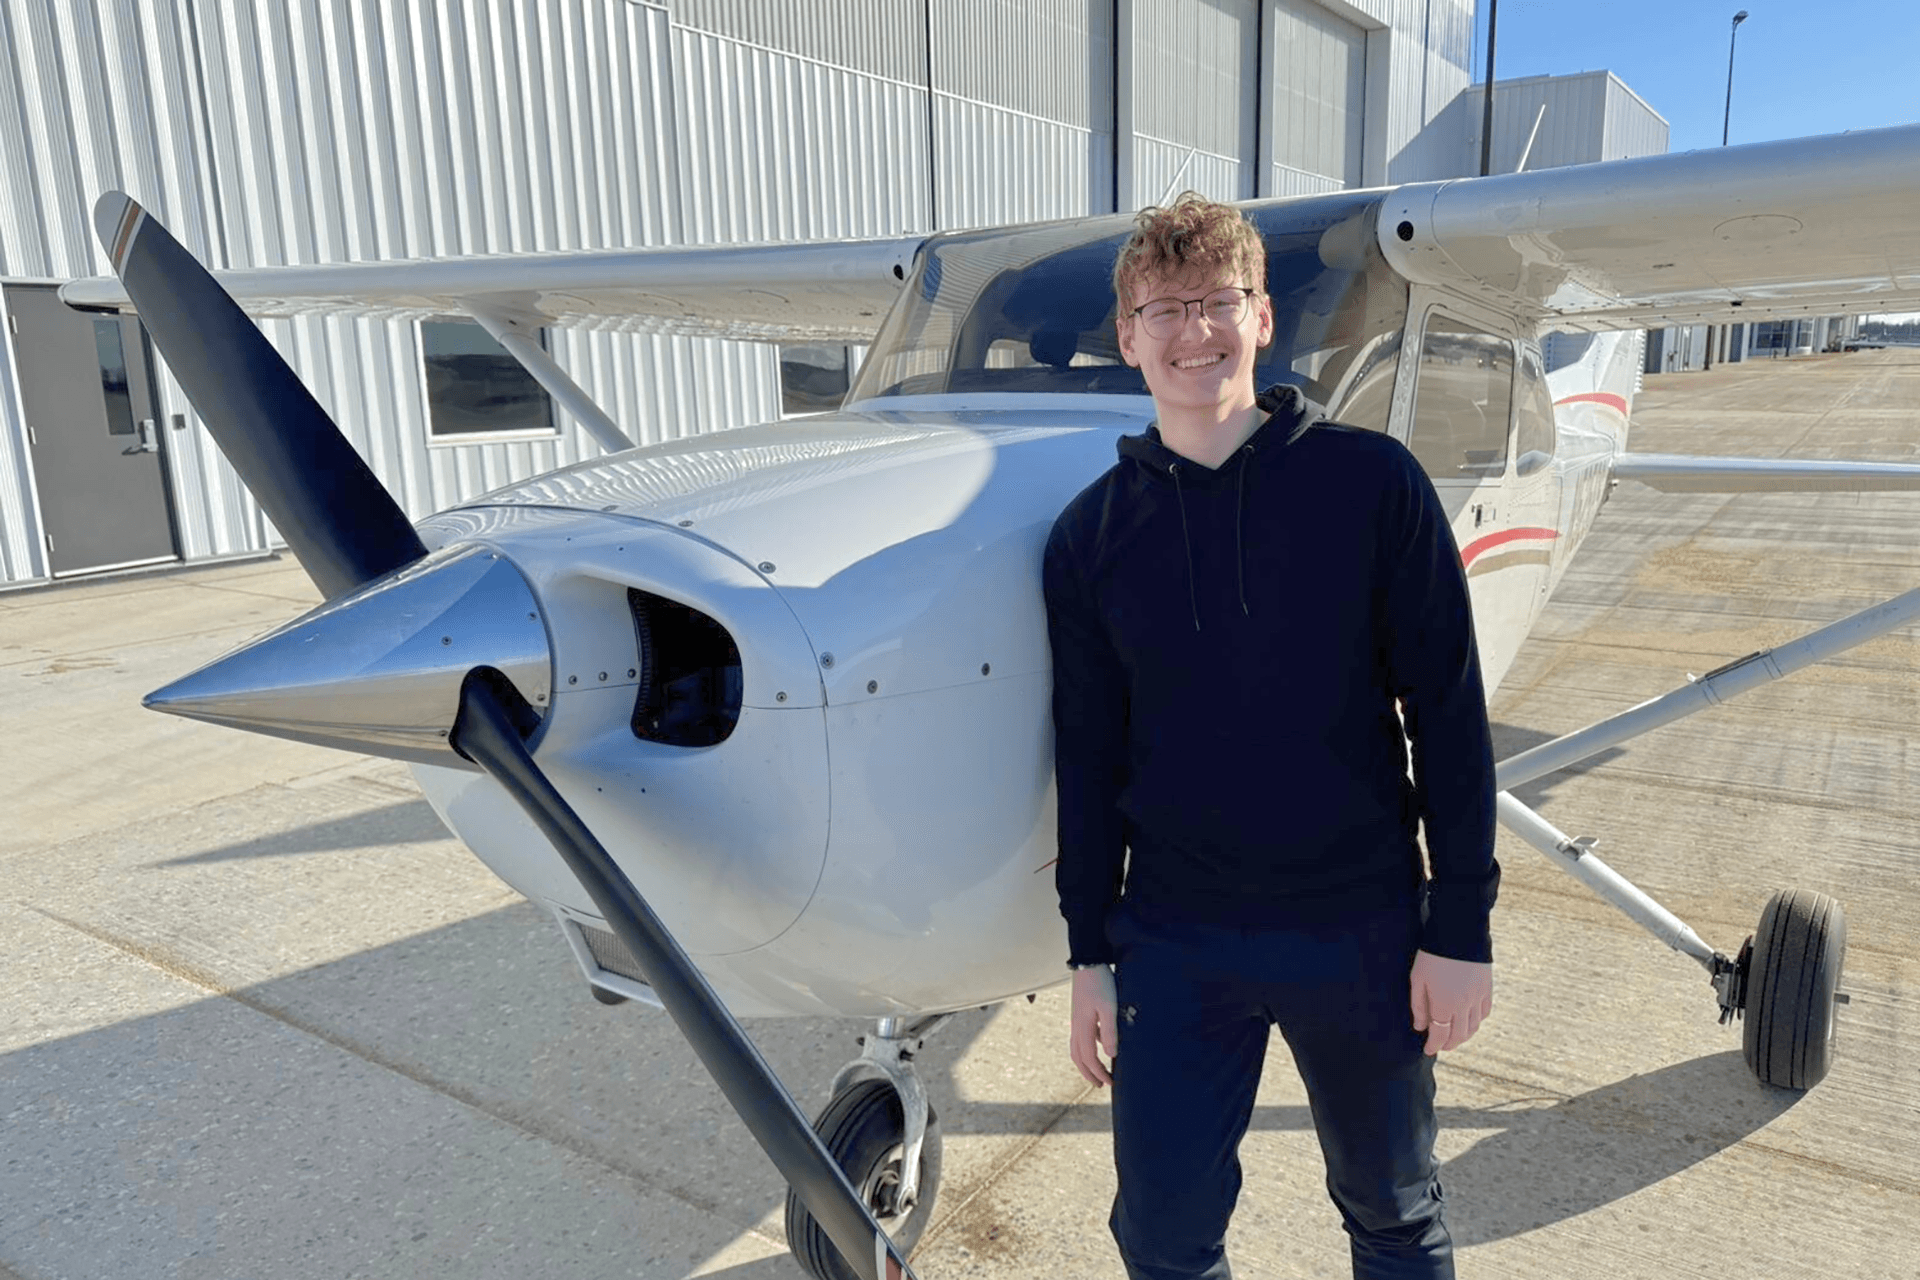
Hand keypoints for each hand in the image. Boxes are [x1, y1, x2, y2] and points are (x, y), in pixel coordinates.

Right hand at [1068, 965, 1118, 1086]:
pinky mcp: (1080, 1013)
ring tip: (1097, 1070)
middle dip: (1089, 1073)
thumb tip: (1111, 1055)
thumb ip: (1109, 1031)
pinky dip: (1088, 1047)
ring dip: (1086, 1063)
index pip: (1089, 1058)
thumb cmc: (1100, 983)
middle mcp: (1076, 1026)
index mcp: (1083, 1027)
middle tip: (1101, 1084)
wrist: (1087, 962)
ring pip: (1077, 1048)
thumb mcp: (1109, 1007)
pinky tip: (1101, 1044)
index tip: (1110, 1083)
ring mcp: (1076, 1020)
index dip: (1099, 1073)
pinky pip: (1081, 1037)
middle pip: (1078, 1057)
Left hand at [1409, 950, 1492, 1055]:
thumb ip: (1419, 1006)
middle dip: (1449, 1044)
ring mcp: (1478, 998)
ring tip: (1454, 1037)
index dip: (1434, 1045)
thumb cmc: (1432, 956)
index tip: (1428, 1050)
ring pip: (1473, 1027)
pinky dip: (1477, 1022)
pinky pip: (1484, 1012)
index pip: (1440, 1034)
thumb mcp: (1418, 979)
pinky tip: (1470, 1021)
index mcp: (1444, 1004)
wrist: (1459, 933)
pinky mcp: (1487, 988)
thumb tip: (1420, 1027)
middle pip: (1459, 1035)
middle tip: (1440, 1046)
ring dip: (1463, 1036)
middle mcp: (1464, 1006)